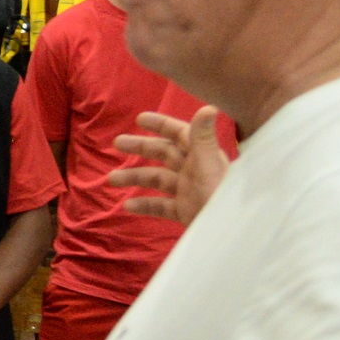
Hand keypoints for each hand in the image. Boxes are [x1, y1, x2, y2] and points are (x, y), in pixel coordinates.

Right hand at [110, 106, 229, 226]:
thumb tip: (208, 105)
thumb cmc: (219, 199)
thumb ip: (203, 139)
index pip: (180, 134)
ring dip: (135, 177)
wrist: (228, 234)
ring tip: (111, 179)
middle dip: (141, 148)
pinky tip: (127, 206)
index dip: (161, 125)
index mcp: (203, 156)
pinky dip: (144, 205)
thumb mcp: (209, 168)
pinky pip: (161, 206)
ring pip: (158, 179)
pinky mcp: (186, 212)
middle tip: (116, 144)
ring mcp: (189, 192)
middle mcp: (195, 170)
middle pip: (164, 154)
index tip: (139, 119)